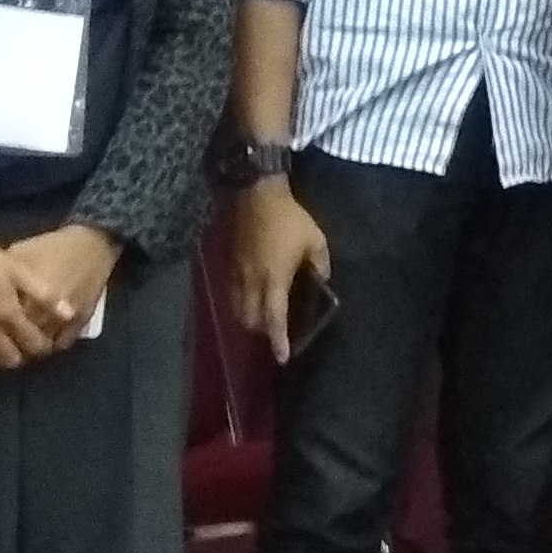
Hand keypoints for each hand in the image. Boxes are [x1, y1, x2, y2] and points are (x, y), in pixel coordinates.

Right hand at [0, 229, 53, 373]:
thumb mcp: (17, 269)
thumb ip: (43, 293)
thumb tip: (69, 314)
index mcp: (7, 312)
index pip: (32, 345)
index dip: (43, 347)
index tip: (44, 342)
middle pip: (10, 360)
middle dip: (21, 356)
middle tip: (23, 346)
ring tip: (3, 348)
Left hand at [3, 223, 122, 343]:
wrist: (91, 243)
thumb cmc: (51, 247)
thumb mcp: (20, 254)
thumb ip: (3, 278)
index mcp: (29, 294)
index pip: (6, 324)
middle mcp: (48, 310)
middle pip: (25, 339)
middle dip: (12, 344)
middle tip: (2, 344)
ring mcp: (67, 318)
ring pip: (45, 345)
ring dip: (32, 349)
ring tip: (22, 347)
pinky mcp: (83, 319)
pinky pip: (64, 342)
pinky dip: (53, 346)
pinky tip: (44, 341)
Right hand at [232, 177, 332, 355]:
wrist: (256, 194)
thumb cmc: (289, 219)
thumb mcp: (315, 241)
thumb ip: (320, 265)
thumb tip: (322, 281)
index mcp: (274, 279)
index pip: (274, 318)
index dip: (278, 340)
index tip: (282, 358)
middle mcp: (251, 282)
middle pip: (250, 320)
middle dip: (261, 332)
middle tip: (276, 334)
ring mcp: (236, 273)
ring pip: (237, 309)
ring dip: (248, 320)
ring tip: (263, 319)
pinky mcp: (229, 263)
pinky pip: (231, 293)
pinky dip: (240, 303)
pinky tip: (251, 298)